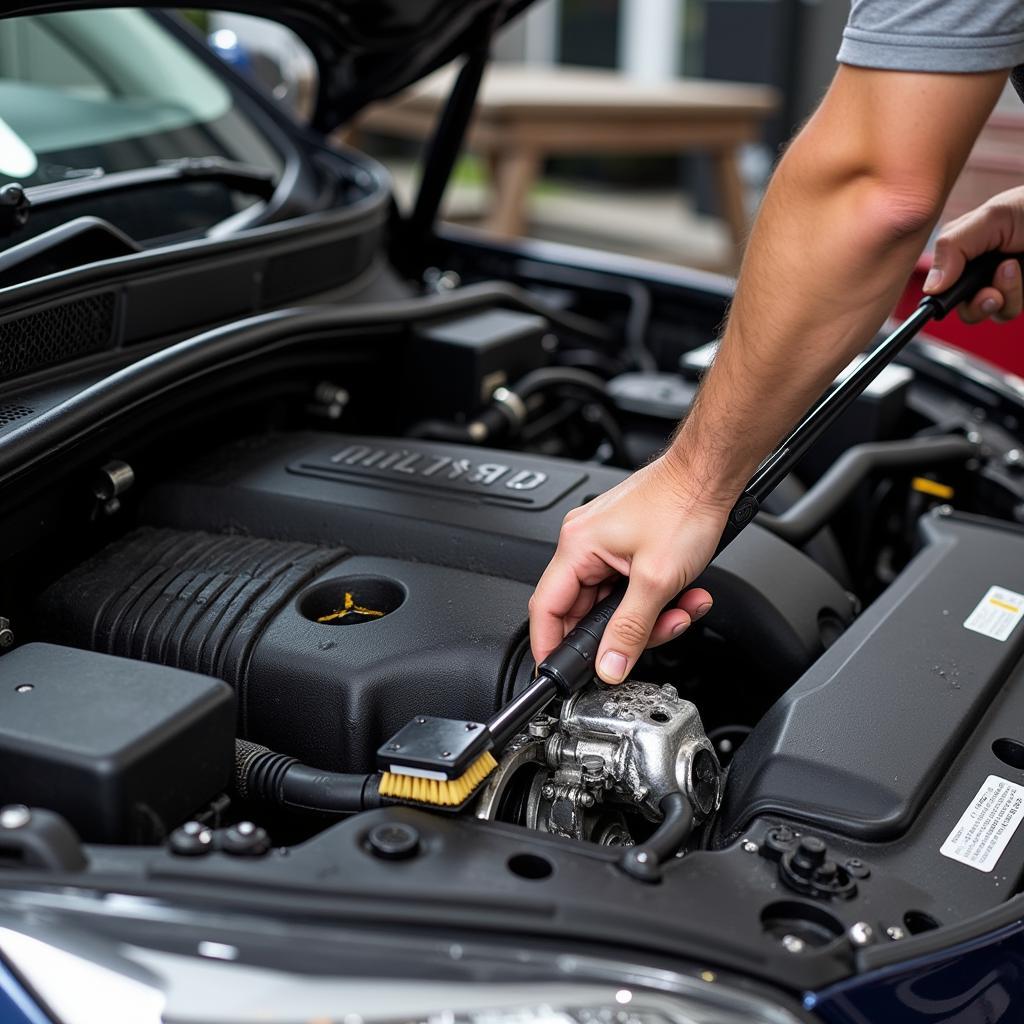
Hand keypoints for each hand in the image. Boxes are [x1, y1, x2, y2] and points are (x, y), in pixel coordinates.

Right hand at [529, 452, 726, 683]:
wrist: (710, 473)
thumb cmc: (682, 504)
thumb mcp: (657, 580)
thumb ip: (631, 630)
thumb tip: (609, 665)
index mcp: (577, 546)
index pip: (546, 609)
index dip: (550, 646)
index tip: (558, 672)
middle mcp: (583, 542)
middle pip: (585, 609)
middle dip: (623, 630)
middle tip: (650, 637)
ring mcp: (604, 542)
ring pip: (613, 600)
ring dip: (647, 615)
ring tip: (679, 610)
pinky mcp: (625, 542)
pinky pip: (628, 584)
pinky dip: (654, 597)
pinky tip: (681, 595)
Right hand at [923, 186, 1023, 322]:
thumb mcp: (991, 217)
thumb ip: (953, 247)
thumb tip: (931, 286)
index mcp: (964, 248)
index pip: (939, 280)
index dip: (940, 293)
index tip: (944, 298)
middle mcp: (980, 269)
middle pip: (960, 305)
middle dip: (973, 303)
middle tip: (987, 292)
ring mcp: (1002, 283)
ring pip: (986, 311)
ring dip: (1000, 296)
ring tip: (1012, 269)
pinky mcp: (1020, 294)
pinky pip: (1008, 312)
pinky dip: (1015, 297)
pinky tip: (1022, 272)